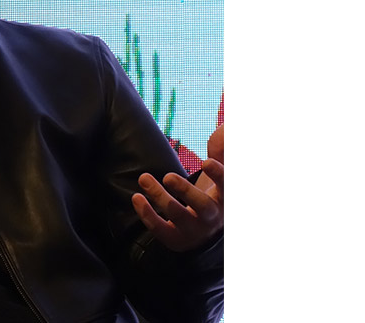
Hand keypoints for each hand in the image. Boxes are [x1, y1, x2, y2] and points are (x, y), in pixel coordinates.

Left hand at [131, 123, 223, 251]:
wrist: (205, 232)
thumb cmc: (212, 194)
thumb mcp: (220, 175)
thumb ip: (222, 151)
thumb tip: (224, 126)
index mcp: (225, 198)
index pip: (228, 187)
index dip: (220, 176)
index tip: (207, 162)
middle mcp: (213, 217)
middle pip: (203, 206)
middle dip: (185, 191)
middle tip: (168, 176)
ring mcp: (194, 230)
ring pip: (178, 215)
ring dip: (159, 197)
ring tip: (144, 178)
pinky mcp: (176, 239)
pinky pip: (160, 229)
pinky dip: (147, 214)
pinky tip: (136, 197)